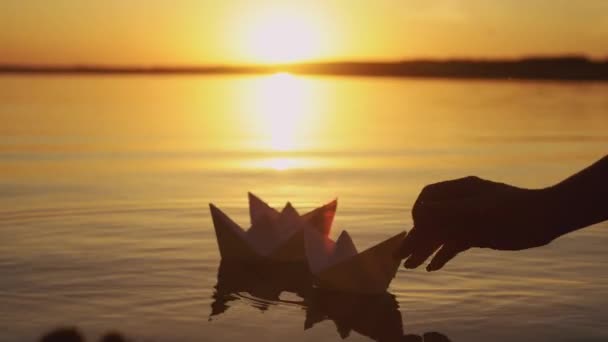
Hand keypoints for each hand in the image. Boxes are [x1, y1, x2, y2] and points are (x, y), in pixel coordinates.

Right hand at [398, 176, 557, 270]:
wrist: (544, 219)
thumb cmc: (513, 209)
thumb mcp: (479, 209)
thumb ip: (449, 210)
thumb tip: (420, 212)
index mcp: (460, 190)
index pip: (429, 199)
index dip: (419, 213)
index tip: (417, 229)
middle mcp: (460, 204)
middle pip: (432, 220)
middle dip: (416, 238)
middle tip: (399, 256)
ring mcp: (467, 220)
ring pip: (441, 235)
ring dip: (425, 250)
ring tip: (410, 266)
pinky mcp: (476, 235)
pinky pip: (454, 245)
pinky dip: (443, 255)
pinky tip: (432, 268)